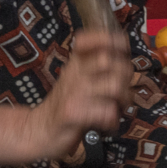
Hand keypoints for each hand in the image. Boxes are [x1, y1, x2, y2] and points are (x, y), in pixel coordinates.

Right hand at [29, 29, 131, 159]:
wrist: (40, 129)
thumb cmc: (68, 103)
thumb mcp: (79, 78)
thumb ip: (98, 66)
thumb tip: (124, 56)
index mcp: (77, 61)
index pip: (98, 39)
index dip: (114, 41)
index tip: (122, 51)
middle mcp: (75, 73)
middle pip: (112, 62)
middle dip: (126, 79)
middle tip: (123, 93)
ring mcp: (73, 92)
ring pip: (114, 86)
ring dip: (123, 100)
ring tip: (117, 108)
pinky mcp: (73, 112)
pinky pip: (107, 111)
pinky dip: (112, 120)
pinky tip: (107, 123)